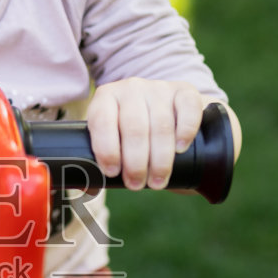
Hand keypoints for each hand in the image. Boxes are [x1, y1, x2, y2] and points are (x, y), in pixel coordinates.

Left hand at [86, 78, 204, 189]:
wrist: (168, 113)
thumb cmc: (132, 135)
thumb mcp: (113, 141)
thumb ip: (100, 162)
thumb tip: (89, 189)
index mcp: (106, 98)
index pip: (102, 120)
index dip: (106, 149)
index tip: (112, 173)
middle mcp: (131, 88)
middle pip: (134, 127)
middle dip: (135, 162)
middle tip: (136, 184)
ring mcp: (160, 88)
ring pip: (161, 125)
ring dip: (160, 159)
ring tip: (157, 181)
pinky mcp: (186, 92)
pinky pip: (188, 110)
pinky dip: (185, 131)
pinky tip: (180, 149)